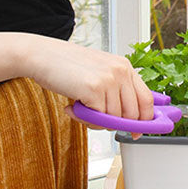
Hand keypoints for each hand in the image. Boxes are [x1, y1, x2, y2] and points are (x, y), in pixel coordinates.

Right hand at [23, 36, 153, 137]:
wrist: (41, 56)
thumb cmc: (67, 66)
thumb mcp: (99, 72)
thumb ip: (115, 90)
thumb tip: (129, 119)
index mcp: (125, 66)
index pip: (146, 100)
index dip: (144, 120)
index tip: (137, 132)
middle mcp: (120, 71)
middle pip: (133, 114)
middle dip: (115, 124)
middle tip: (96, 119)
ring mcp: (109, 80)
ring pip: (114, 119)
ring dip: (96, 122)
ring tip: (80, 109)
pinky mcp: (95, 89)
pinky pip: (99, 119)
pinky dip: (85, 120)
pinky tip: (73, 107)